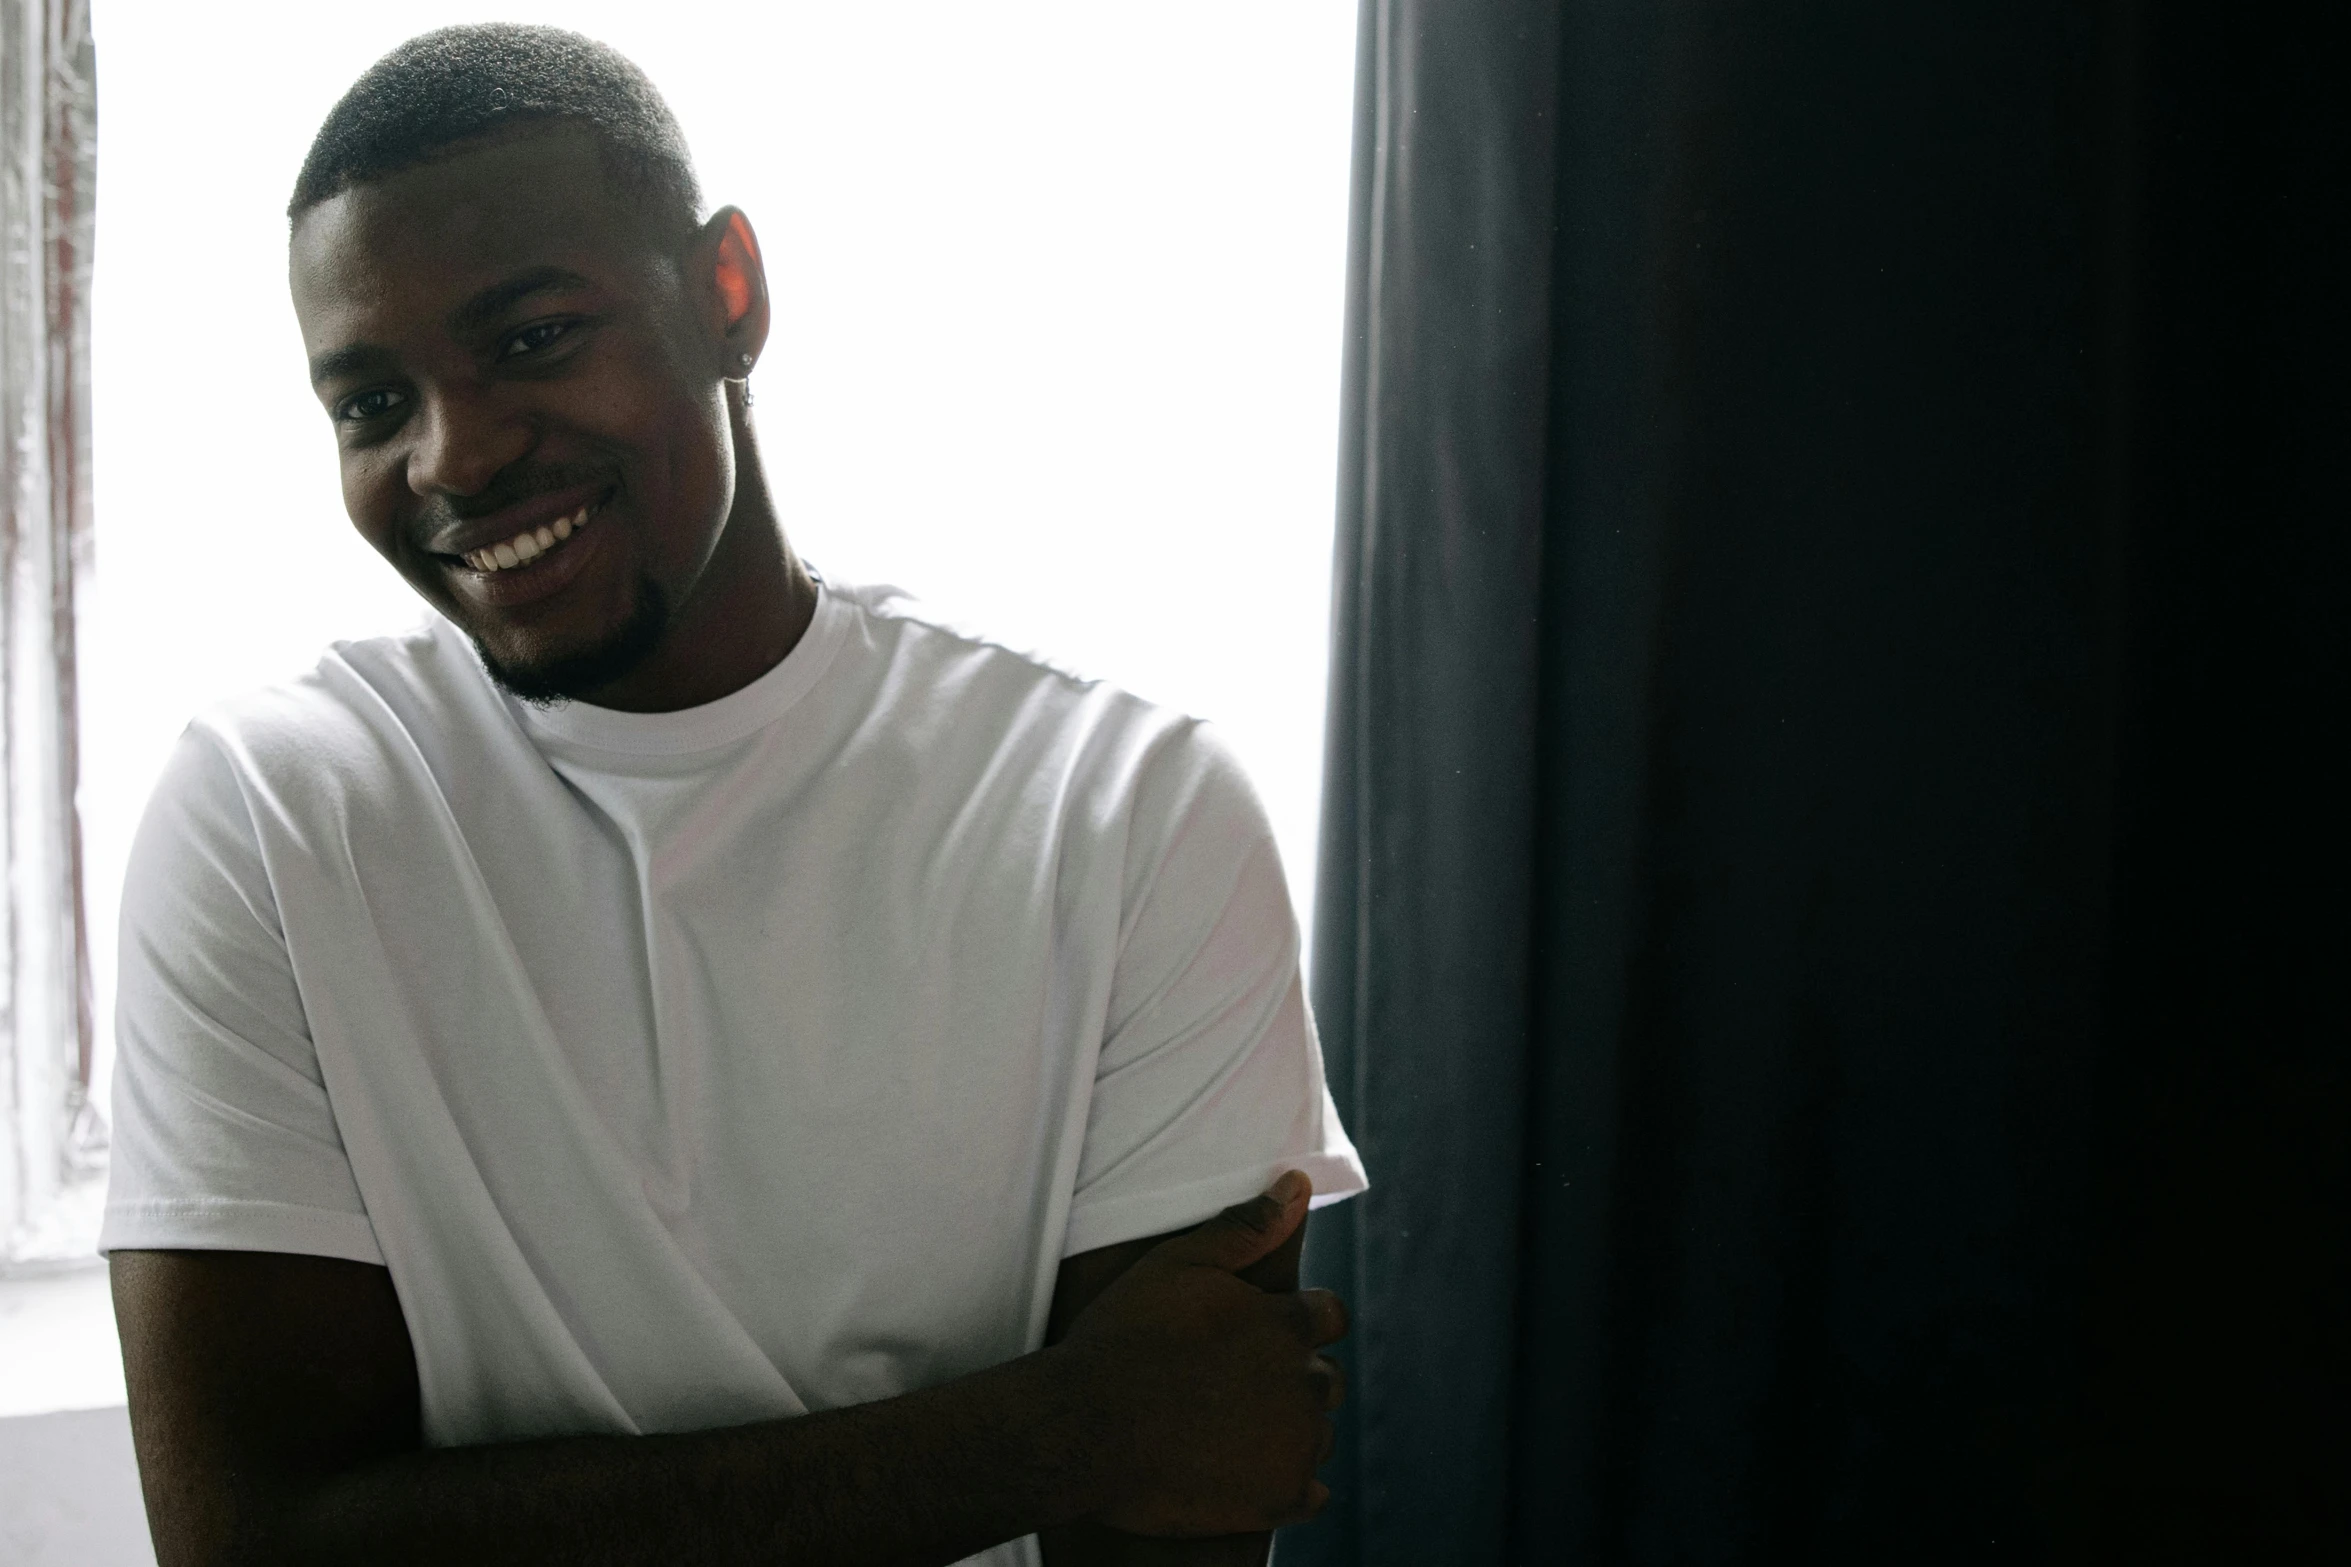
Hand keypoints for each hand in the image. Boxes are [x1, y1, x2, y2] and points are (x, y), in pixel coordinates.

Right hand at [1050, 1171, 1348, 1536]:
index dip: (1298, 1322)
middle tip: (1236, 1386)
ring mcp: (1296, 1444)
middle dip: (1293, 1378)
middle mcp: (1305, 1383)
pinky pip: (1309, 1492)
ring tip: (1230, 1430)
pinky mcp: (1280, 1497)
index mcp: (1288, 1324)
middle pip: (1325, 1379)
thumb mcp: (1179, 1265)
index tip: (1262, 1336)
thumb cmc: (1125, 1338)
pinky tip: (1243, 1474)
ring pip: (1316, 1435)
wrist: (1085, 1428)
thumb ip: (1246, 1228)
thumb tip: (1297, 1184)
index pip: (1329, 1317)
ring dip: (1288, 1430)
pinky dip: (1285, 1483)